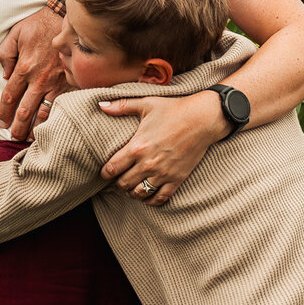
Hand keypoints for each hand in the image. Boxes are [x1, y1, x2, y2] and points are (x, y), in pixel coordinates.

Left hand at [0, 6, 68, 139]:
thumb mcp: (16, 34)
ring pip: (44, 113)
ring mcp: (57, 83)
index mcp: (24, 68)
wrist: (67, 18)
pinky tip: (52, 127)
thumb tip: (5, 74)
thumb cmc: (40, 24)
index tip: (0, 122)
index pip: (9, 96)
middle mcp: (40, 80)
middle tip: (13, 137)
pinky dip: (55, 119)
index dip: (3, 112)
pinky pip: (62, 106)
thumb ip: (6, 54)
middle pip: (25, 112)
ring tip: (29, 138)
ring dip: (35, 128)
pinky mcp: (71, 83)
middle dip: (17, 128)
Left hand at [98, 91, 226, 205]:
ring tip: (132, 187)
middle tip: (119, 179)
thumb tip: (100, 104)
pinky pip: (160, 198)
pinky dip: (151, 201)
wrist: (202, 119)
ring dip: (133, 192)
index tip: (104, 173)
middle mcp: (148, 163)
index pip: (112, 168)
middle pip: (124, 184)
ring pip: (140, 193)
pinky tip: (148, 196)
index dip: (104, 173)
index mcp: (137, 146)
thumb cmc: (173, 109)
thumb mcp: (146, 104)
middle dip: (118, 183)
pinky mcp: (177, 179)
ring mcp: (163, 173)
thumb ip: (121, 106)